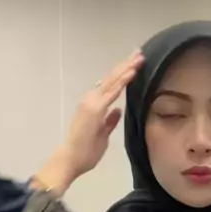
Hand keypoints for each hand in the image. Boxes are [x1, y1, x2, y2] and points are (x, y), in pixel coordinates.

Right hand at [63, 51, 144, 178]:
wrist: (71, 158)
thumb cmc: (85, 151)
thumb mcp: (102, 134)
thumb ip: (109, 122)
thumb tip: (118, 111)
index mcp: (93, 105)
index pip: (111, 85)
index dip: (123, 74)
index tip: (134, 64)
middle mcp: (91, 99)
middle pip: (112, 78)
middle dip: (126, 65)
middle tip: (139, 53)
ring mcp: (92, 102)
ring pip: (112, 81)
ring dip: (126, 68)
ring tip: (139, 57)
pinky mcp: (95, 109)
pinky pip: (112, 92)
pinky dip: (122, 81)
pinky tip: (132, 72)